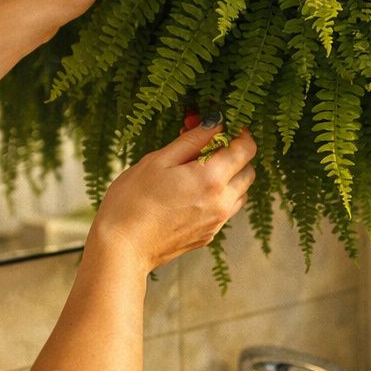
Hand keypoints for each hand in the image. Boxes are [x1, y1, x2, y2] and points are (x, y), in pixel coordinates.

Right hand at [88, 117, 256, 274]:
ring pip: (241, 191)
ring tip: (198, 170)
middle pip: (248, 170)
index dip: (238, 133)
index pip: (246, 148)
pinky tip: (191, 192)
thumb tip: (215, 122)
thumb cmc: (132, 200)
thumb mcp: (158, 160)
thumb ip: (192, 140)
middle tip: (204, 146)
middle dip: (234, 154)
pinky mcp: (209, 235)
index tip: (222, 127)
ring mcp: (217, 222)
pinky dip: (219, 196)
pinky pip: (226, 209)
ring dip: (229, 176)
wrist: (122, 248)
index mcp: (211, 179)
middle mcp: (222, 202)